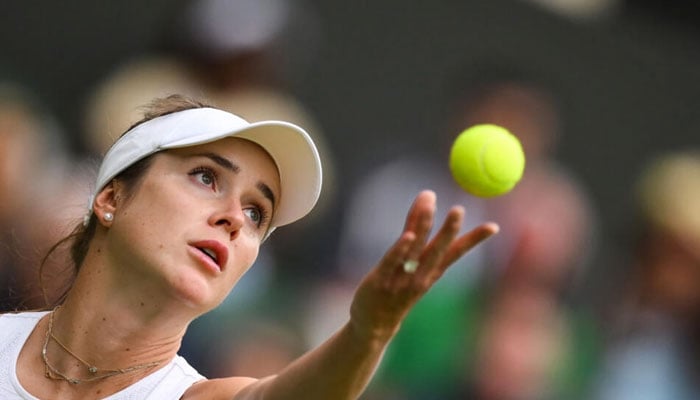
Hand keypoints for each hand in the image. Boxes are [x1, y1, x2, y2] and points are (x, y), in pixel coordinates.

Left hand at [349, 190, 498, 341]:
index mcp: (432, 272)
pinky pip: (392, 261)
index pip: (456, 252)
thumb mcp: (411, 260)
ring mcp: (400, 279)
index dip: (474, 240)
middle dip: (449, 230)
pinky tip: (408, 236)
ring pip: (415, 249)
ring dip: (423, 225)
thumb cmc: (396, 289)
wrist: (374, 326)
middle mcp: (420, 275)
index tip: (494, 226)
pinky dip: (400, 249)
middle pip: (437, 250)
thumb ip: (416, 226)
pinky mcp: (380, 280)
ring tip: (430, 203)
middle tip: (459, 209)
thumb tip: (428, 195)